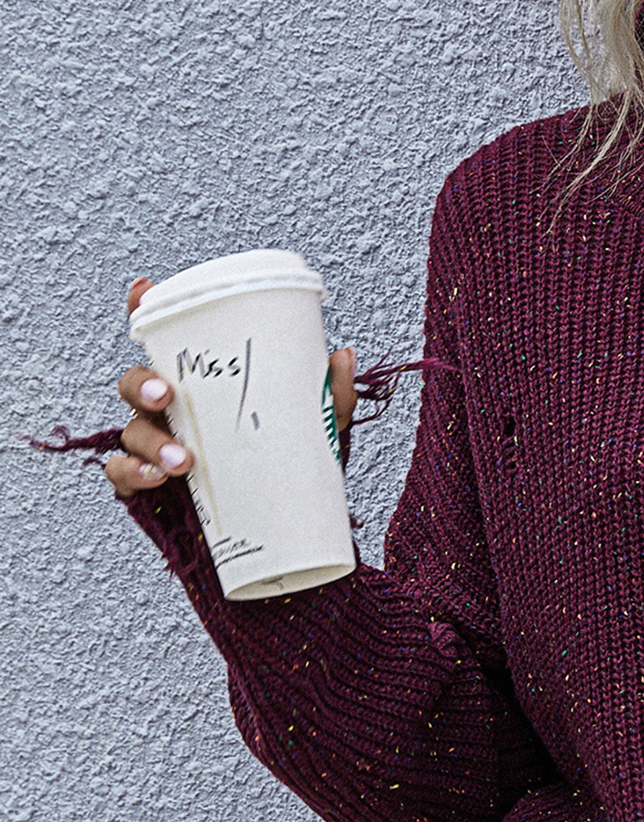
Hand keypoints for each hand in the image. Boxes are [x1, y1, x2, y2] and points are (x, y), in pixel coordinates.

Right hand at [105, 276, 357, 497]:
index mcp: (203, 389)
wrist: (281, 530)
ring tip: (184, 460)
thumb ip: (330, 398)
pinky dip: (134, 475)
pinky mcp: (149, 487)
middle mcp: (174, 414)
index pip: (167, 346)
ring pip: (133, 431)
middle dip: (143, 384)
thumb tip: (342, 356)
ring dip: (151, 442)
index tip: (145, 291)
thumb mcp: (315, 432)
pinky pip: (123, 475)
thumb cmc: (285, 471)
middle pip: (137, 384)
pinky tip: (158, 479)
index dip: (146, 315)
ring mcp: (158, 449)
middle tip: (168, 395)